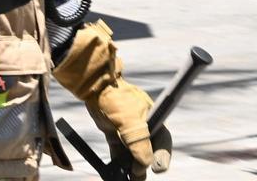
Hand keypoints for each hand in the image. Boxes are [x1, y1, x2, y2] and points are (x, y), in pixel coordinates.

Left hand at [54, 22, 171, 179]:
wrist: (94, 85)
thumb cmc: (116, 98)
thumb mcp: (131, 122)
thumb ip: (139, 144)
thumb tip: (143, 166)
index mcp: (153, 119)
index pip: (163, 142)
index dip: (162, 157)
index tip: (157, 170)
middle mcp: (142, 125)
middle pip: (148, 150)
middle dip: (144, 165)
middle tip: (137, 177)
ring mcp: (127, 129)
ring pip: (132, 153)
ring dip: (130, 167)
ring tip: (126, 177)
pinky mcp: (114, 132)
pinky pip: (118, 151)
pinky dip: (118, 162)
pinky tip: (116, 172)